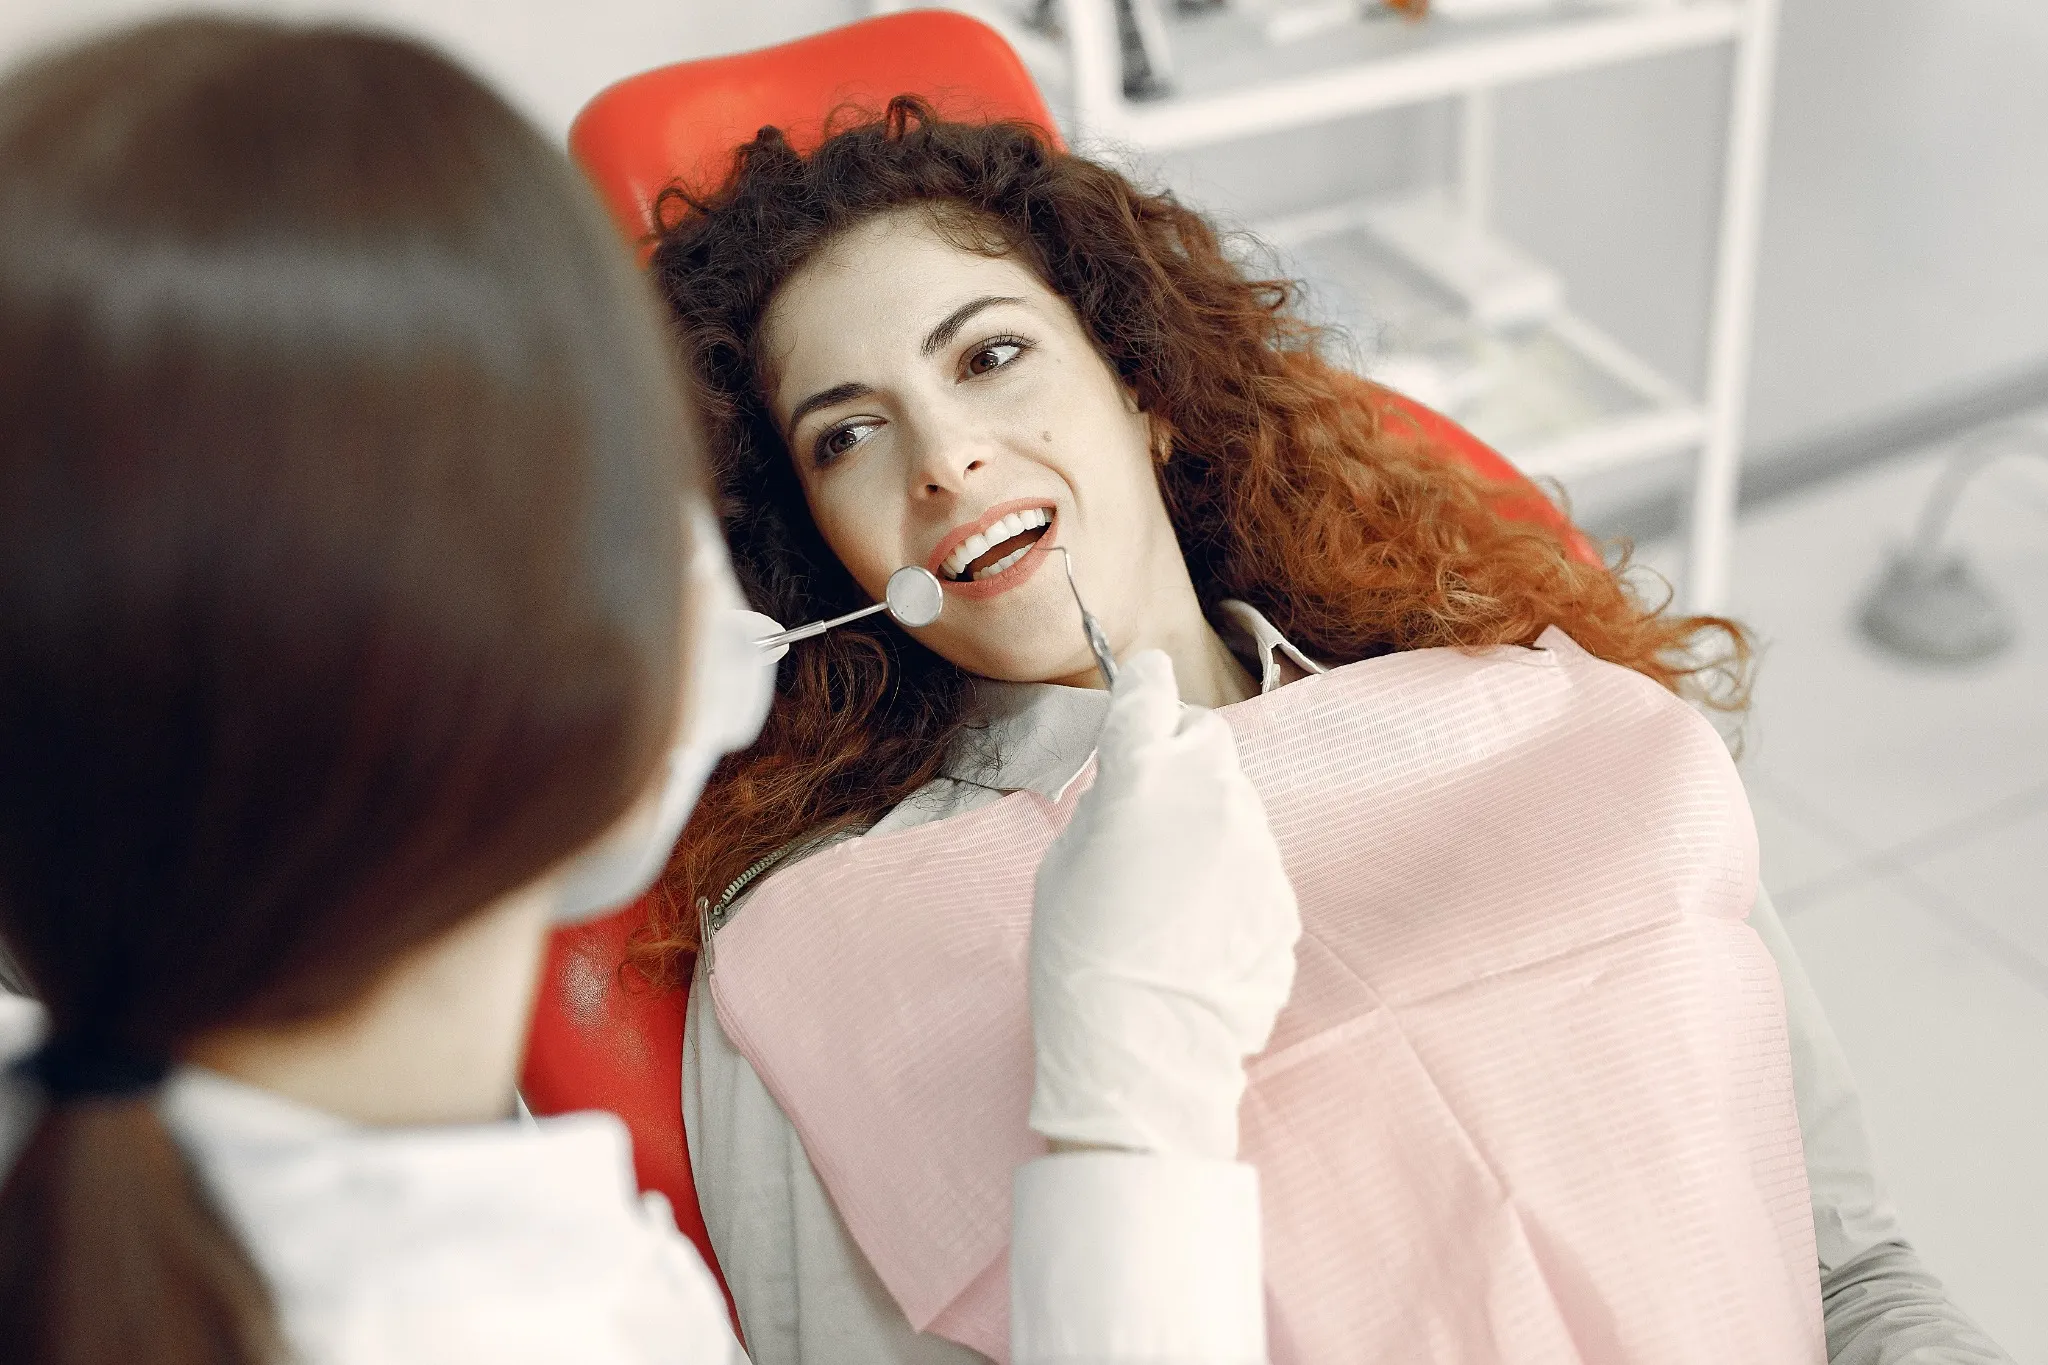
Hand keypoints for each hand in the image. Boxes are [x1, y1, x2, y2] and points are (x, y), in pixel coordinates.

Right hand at [1027, 650, 1300, 1159]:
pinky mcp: (1282, 897)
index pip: (1149, 691)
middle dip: (1178, 759)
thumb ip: (1105, 806)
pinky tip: (1193, 932)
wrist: (1141, 1053)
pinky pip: (1252, 867)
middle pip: (1206, 741)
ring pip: (1234, 807)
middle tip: (1145, 809)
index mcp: (1143, 773)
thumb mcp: (1063, 863)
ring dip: (1204, 827)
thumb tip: (1128, 785)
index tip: (1140, 686)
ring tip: (1164, 895)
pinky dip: (1227, 883)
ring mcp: (1257, 846)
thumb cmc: (1079, 957)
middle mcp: (1212, 794)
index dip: (1141, 686)